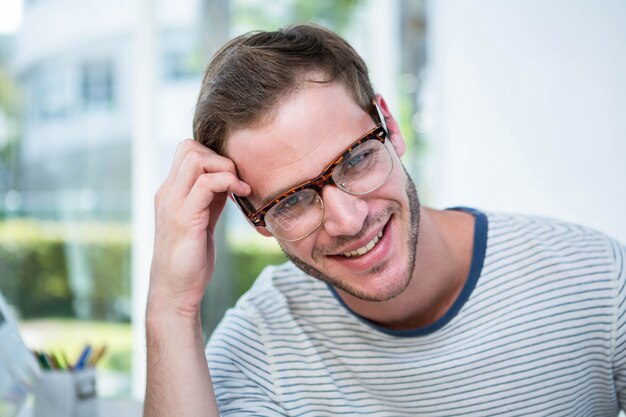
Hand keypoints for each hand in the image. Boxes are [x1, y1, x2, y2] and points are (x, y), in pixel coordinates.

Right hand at [149, 139, 249, 316]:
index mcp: (171, 192)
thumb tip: (229, 180)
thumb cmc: (190, 258)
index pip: (186, 151)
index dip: (213, 155)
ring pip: (195, 159)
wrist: (175, 290)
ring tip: (240, 187)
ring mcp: (173, 204)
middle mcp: (167, 193)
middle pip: (189, 148)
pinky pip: (205, 184)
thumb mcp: (201, 220)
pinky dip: (228, 182)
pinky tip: (242, 193)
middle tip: (237, 179)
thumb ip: (209, 199)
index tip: (232, 176)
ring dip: (225, 167)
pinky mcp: (184, 218)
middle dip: (220, 157)